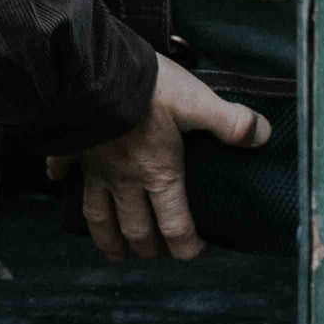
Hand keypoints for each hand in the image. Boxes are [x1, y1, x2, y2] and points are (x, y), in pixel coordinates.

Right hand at [46, 54, 270, 261]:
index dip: (186, 247)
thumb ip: (231, 121)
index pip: (175, 227)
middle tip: (155, 254)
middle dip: (148, 248)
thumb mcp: (197, 101)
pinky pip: (63, 171)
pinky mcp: (70, 148)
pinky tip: (59, 182)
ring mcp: (94, 168)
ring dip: (107, 239)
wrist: (92, 69)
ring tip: (114, 252)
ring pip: (98, 215)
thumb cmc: (147, 88)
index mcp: (159, 174)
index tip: (194, 252)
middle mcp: (125, 181)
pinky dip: (61, 180)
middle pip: (136, 229)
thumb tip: (264, 135)